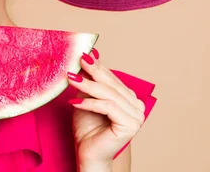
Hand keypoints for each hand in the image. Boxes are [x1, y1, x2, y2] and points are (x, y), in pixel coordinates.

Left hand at [67, 48, 145, 167]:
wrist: (88, 155)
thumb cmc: (87, 129)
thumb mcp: (87, 98)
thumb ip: (91, 80)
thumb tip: (89, 55)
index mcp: (131, 99)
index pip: (114, 79)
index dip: (98, 66)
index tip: (84, 54)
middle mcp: (138, 106)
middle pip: (113, 84)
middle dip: (94, 71)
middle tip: (79, 59)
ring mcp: (137, 116)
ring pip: (110, 95)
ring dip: (89, 85)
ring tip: (71, 79)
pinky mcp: (130, 125)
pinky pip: (109, 107)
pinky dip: (90, 103)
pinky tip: (75, 101)